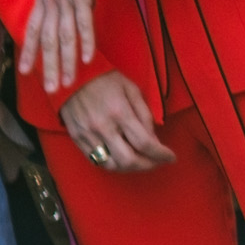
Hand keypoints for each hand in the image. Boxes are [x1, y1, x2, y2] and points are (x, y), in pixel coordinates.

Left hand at [21, 0, 99, 92]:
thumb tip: (79, 15)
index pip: (32, 31)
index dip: (29, 52)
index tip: (25, 71)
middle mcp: (50, 2)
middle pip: (47, 41)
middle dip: (48, 67)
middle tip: (50, 89)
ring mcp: (65, 0)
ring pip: (63, 37)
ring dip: (64, 62)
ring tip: (67, 82)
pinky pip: (83, 24)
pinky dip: (85, 42)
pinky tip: (87, 59)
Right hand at [56, 71, 172, 174]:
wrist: (72, 77)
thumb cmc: (106, 80)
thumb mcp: (132, 89)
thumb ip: (144, 114)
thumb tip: (154, 139)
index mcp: (120, 112)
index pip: (145, 143)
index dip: (161, 154)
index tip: (171, 157)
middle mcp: (103, 127)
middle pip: (128, 160)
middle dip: (148, 165)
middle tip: (158, 162)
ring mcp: (88, 135)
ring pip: (111, 165)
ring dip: (130, 168)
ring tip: (141, 162)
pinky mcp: (77, 139)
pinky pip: (96, 160)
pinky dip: (113, 164)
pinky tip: (122, 158)